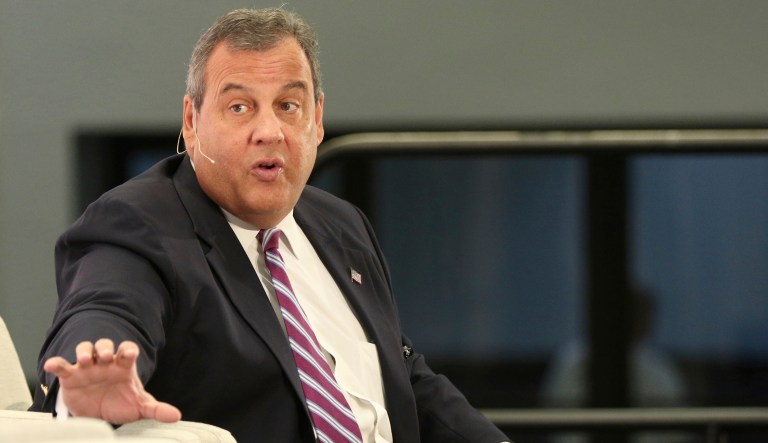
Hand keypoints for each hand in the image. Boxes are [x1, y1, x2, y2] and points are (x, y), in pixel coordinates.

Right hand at [44, 339, 180, 423]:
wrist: (99, 414)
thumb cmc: (121, 403)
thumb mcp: (139, 406)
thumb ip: (156, 409)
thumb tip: (176, 416)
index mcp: (124, 366)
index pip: (127, 350)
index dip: (128, 350)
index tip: (128, 355)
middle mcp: (106, 363)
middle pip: (106, 345)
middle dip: (106, 347)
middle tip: (107, 356)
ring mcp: (88, 367)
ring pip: (86, 349)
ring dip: (86, 351)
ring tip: (86, 360)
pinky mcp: (71, 376)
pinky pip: (63, 365)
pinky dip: (57, 363)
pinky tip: (52, 365)